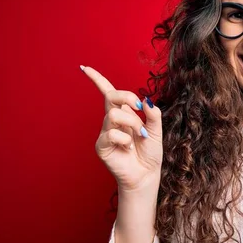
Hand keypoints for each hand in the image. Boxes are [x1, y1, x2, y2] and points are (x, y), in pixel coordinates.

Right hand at [82, 65, 162, 191]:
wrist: (146, 174)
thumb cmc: (150, 152)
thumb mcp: (156, 130)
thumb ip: (153, 114)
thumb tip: (146, 100)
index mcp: (124, 114)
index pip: (108, 93)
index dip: (97, 80)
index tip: (85, 68)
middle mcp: (112, 121)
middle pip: (111, 96)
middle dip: (127, 96)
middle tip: (139, 107)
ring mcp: (105, 133)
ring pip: (115, 114)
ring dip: (133, 123)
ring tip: (140, 135)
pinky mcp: (101, 146)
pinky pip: (112, 133)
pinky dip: (125, 139)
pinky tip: (128, 148)